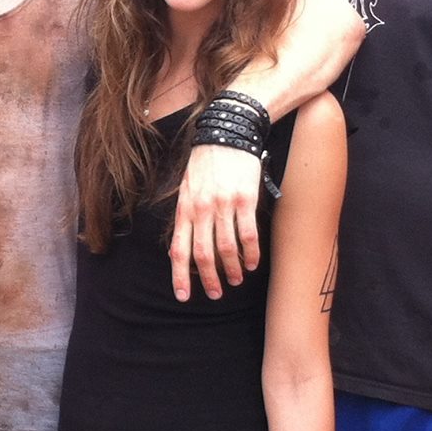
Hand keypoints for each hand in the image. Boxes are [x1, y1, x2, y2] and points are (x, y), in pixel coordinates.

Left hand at [170, 142, 263, 300]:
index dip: (180, 276)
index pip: (179, 249)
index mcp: (184, 209)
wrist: (227, 134)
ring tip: (236, 281)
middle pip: (203, 254)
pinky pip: (247, 234)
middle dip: (208, 279)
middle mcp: (201, 209)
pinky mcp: (244, 200)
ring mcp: (223, 205)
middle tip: (216, 294)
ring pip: (226, 248)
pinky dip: (250, 253)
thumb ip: (185, 218)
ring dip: (232, 270)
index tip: (183, 296)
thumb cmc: (205, 164)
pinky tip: (252, 263)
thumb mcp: (186, 189)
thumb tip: (180, 249)